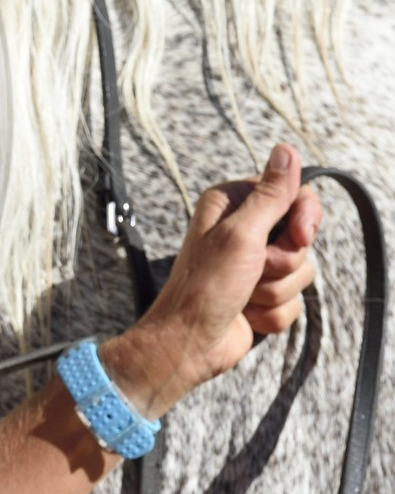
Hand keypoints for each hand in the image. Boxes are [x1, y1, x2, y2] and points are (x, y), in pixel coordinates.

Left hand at [101, 143, 321, 418]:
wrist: (190, 342)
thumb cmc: (205, 286)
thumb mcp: (240, 234)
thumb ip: (270, 196)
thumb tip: (286, 150)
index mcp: (231, 204)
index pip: (293, 194)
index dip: (304, 217)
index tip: (300, 236)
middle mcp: (242, 230)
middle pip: (301, 237)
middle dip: (284, 261)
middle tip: (254, 270)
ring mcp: (253, 264)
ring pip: (301, 272)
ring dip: (274, 290)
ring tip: (243, 295)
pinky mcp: (261, 295)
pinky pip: (293, 302)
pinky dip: (271, 313)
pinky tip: (245, 314)